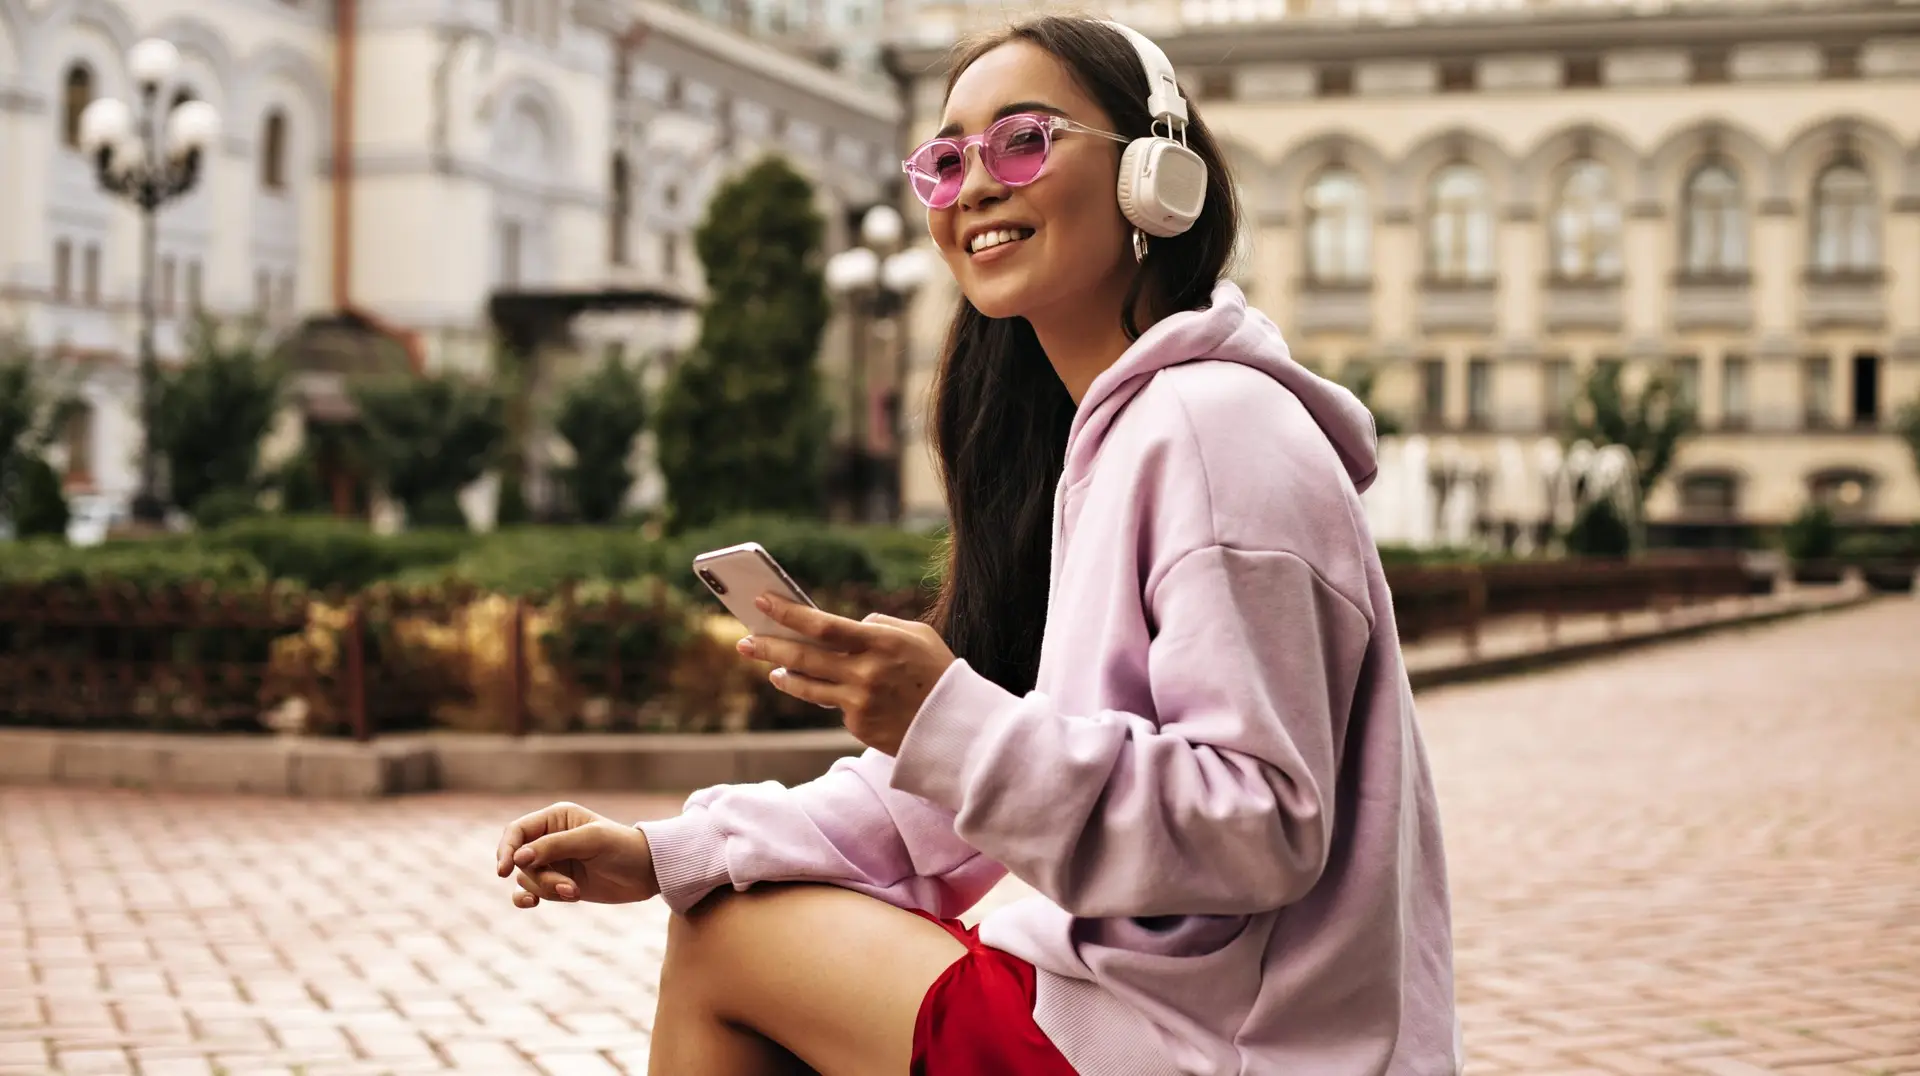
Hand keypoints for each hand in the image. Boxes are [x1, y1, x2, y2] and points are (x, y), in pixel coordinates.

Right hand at [494, 801, 659, 908]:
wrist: (646, 873)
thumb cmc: (623, 848)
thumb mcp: (591, 841)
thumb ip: (555, 846)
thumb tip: (519, 857)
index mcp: (556, 818)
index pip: (517, 831)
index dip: (506, 849)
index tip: (504, 870)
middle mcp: (549, 838)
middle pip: (520, 860)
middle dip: (539, 876)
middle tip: (567, 886)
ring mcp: (552, 862)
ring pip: (526, 878)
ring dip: (546, 889)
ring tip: (574, 892)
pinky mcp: (556, 883)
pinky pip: (529, 891)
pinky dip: (528, 898)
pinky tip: (532, 903)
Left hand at [738, 594, 956, 755]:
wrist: (957, 728)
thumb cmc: (939, 674)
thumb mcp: (918, 637)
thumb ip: (881, 626)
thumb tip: (850, 625)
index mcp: (880, 643)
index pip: (822, 625)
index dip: (788, 613)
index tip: (763, 601)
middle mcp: (865, 672)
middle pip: (802, 657)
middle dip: (768, 647)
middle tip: (744, 641)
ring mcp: (859, 702)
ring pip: (807, 687)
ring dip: (784, 675)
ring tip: (772, 669)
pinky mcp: (858, 725)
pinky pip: (833, 705)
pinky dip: (825, 696)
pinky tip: (817, 689)